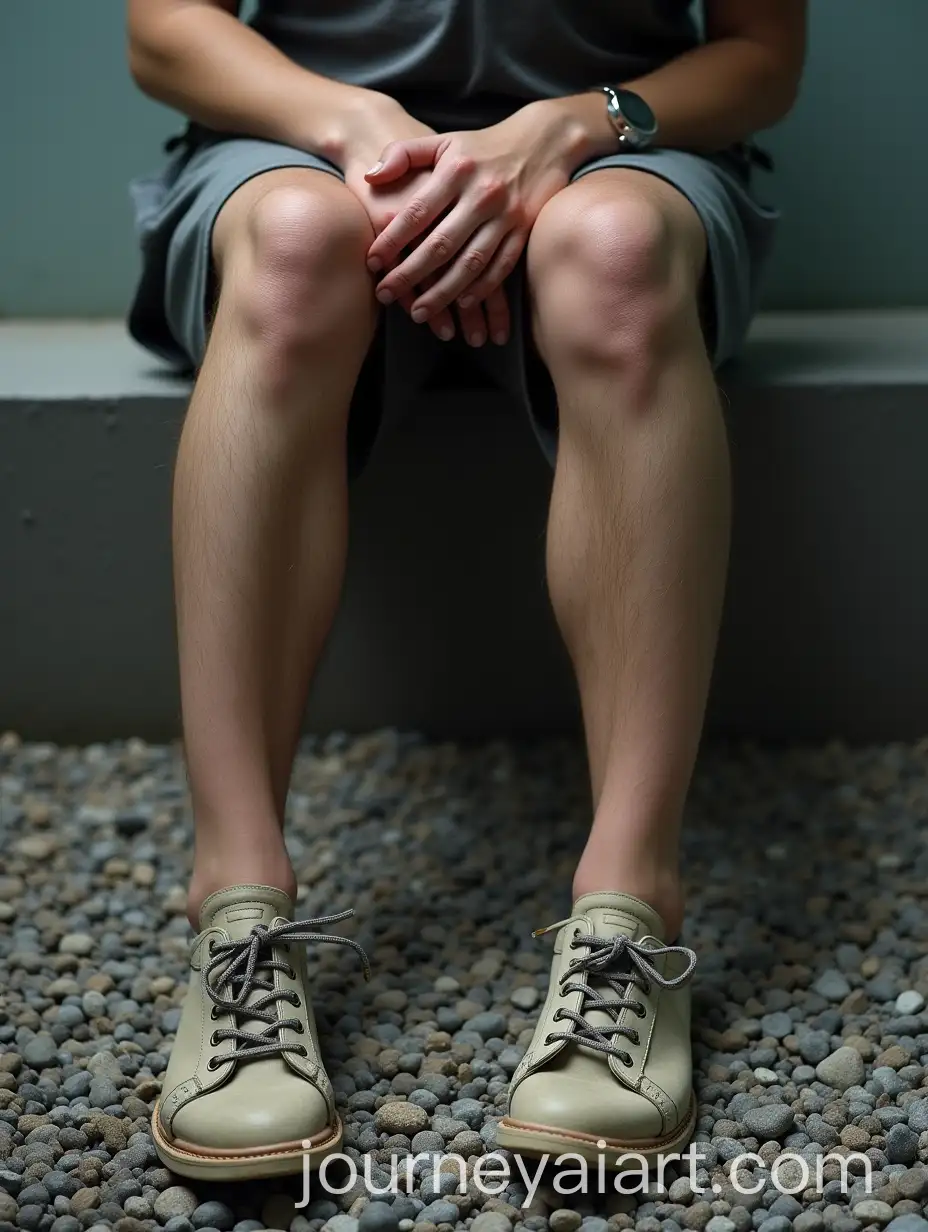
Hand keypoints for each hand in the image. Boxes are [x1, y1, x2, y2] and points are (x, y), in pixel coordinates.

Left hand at [342, 98, 508, 344]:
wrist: (543, 140)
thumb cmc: (481, 147)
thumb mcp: (442, 140)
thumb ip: (402, 153)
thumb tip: (370, 176)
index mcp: (456, 170)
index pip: (417, 211)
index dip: (392, 239)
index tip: (371, 263)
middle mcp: (481, 194)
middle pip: (440, 244)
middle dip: (410, 274)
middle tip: (384, 295)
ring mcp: (505, 215)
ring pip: (470, 263)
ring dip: (443, 292)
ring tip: (419, 313)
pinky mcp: (524, 230)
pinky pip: (501, 266)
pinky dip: (482, 288)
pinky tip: (462, 304)